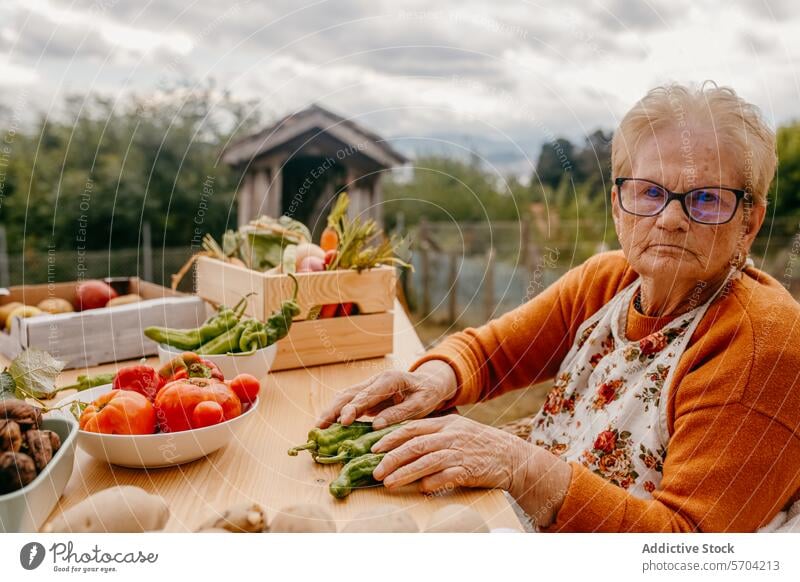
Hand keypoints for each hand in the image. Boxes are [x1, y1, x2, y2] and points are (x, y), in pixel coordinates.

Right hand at [316, 360, 457, 428]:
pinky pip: (349, 402)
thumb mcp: (420, 405)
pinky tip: (328, 424)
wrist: (430, 383)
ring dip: (331, 410)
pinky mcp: (367, 395)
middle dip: (333, 409)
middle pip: (349, 393)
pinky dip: (337, 412)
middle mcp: (376, 380)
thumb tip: (376, 425)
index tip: (343, 422)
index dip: (353, 408)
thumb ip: (399, 413)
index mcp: (390, 380)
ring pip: (345, 396)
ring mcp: (370, 386)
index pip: (367, 394)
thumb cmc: (427, 393)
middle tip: (320, 425)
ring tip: (318, 426)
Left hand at [371, 415, 530, 494]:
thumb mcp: (457, 429)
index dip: (390, 437)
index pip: (412, 428)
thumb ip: (433, 433)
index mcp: (445, 423)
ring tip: (388, 483)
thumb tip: (404, 442)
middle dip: (391, 458)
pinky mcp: (468, 470)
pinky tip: (420, 489)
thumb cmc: (480, 443)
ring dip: (404, 473)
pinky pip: (445, 477)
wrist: (511, 456)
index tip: (373, 448)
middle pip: (414, 445)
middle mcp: (450, 436)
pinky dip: (431, 483)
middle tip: (375, 470)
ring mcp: (459, 452)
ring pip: (425, 462)